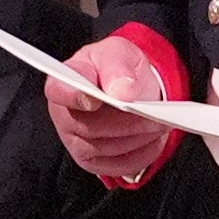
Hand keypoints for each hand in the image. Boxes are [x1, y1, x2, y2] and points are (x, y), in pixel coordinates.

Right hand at [50, 31, 181, 184]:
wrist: (126, 86)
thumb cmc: (116, 67)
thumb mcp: (118, 53)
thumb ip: (118, 67)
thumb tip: (123, 92)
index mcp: (63, 81)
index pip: (59, 91)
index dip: (74, 97)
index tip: (95, 100)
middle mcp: (63, 115)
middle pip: (91, 127)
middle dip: (128, 121)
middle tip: (156, 113)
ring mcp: (75, 141)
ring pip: (109, 148)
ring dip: (139, 137)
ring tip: (159, 123)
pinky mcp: (92, 161)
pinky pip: (119, 165)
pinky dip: (142, 154)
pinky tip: (153, 139)